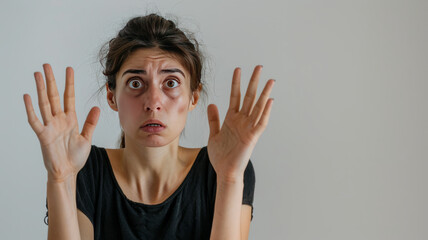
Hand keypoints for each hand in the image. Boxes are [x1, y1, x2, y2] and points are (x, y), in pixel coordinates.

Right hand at [23, 64, 99, 181]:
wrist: (67, 172)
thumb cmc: (75, 157)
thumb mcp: (86, 138)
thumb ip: (90, 122)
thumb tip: (96, 107)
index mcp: (70, 119)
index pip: (69, 97)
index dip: (69, 83)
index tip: (69, 69)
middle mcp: (59, 120)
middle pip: (54, 96)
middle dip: (51, 80)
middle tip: (47, 65)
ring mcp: (50, 126)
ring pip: (44, 104)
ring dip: (40, 89)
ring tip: (37, 74)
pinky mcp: (43, 135)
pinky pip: (35, 120)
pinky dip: (31, 109)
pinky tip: (28, 96)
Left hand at [207, 65, 273, 181]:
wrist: (224, 171)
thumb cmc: (220, 156)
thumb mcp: (214, 134)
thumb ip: (214, 119)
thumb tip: (212, 104)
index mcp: (232, 119)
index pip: (235, 96)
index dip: (236, 83)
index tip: (238, 69)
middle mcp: (242, 121)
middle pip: (249, 97)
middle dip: (253, 82)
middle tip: (258, 67)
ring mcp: (248, 128)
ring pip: (257, 107)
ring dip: (264, 94)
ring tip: (270, 80)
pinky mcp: (252, 137)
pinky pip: (260, 123)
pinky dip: (265, 112)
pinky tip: (269, 101)